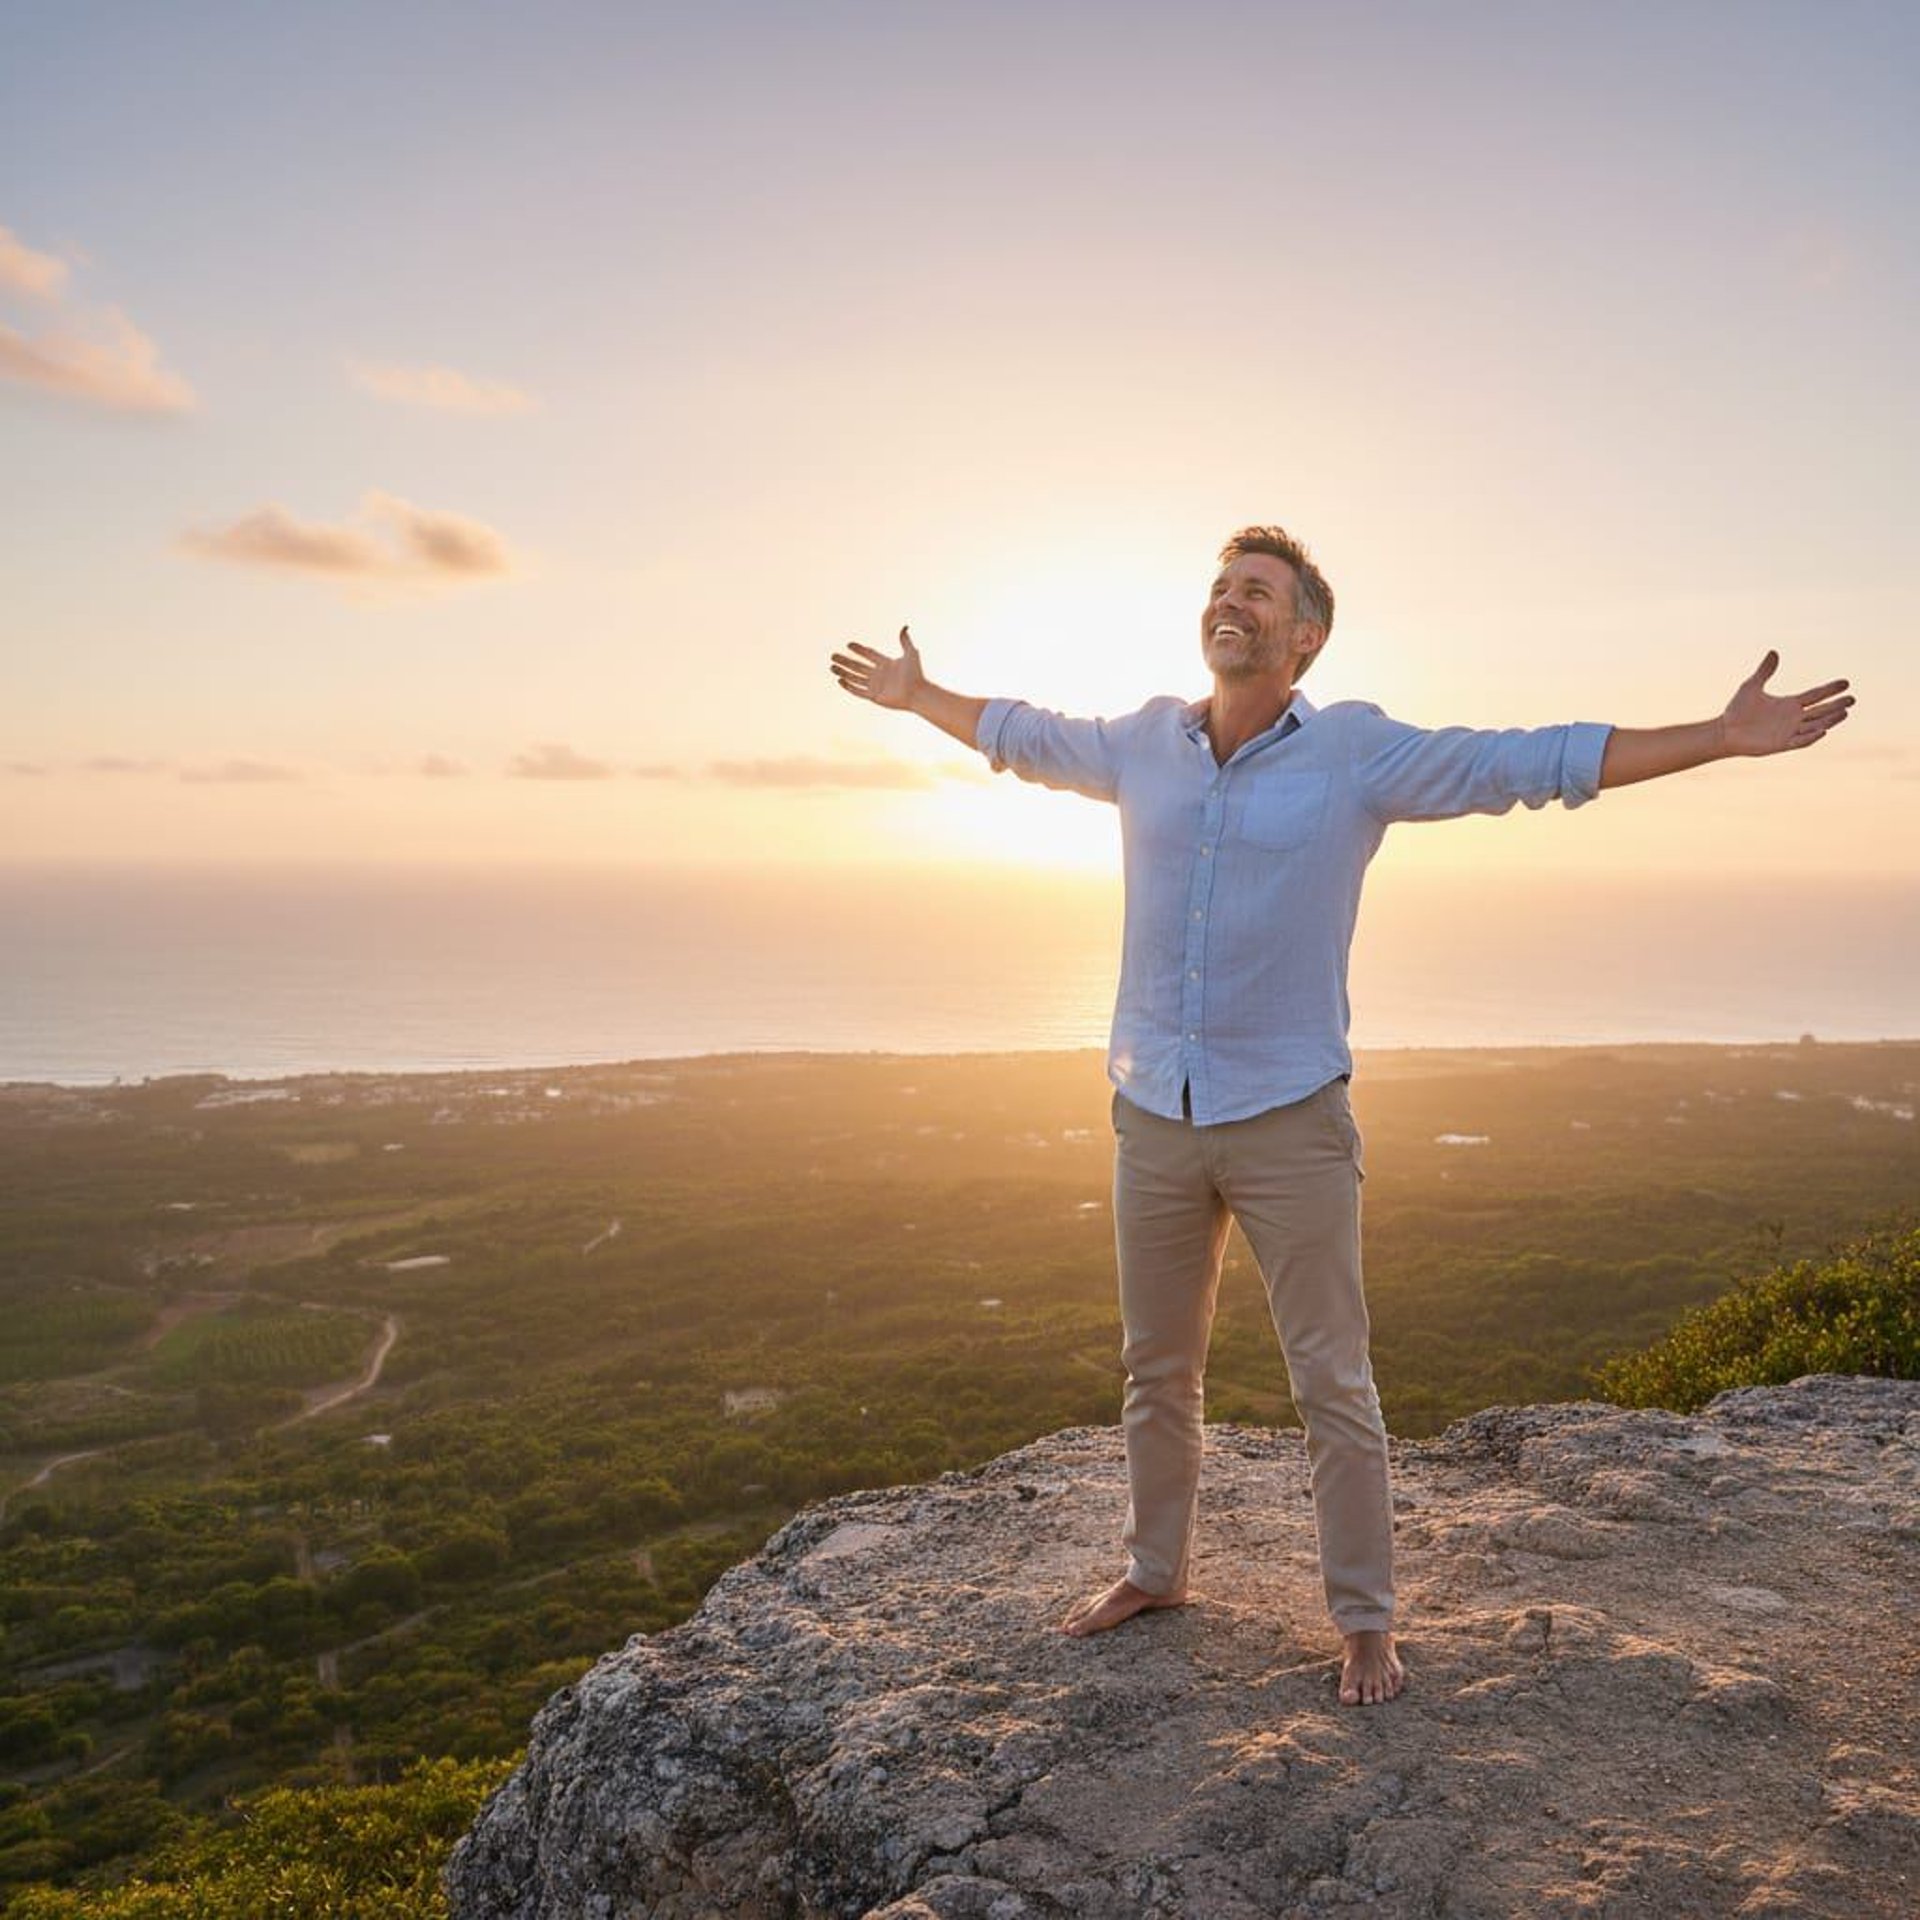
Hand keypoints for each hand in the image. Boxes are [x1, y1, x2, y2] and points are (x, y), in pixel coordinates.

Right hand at [830, 625, 924, 710]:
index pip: (869, 654)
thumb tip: (905, 626)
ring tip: (832, 667)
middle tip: (833, 656)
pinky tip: (839, 681)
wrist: (918, 693)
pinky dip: (848, 687)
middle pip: (858, 666)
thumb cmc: (917, 674)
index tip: (848, 644)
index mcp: (887, 664)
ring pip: (855, 678)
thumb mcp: (911, 653)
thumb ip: (905, 640)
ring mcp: (876, 686)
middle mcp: (880, 675)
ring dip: (843, 673)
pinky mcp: (875, 697)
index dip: (859, 650)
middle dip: (845, 661)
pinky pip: (858, 691)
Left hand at [1719, 651, 1853, 756]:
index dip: (1830, 689)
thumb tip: (1774, 652)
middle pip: (1821, 711)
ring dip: (1830, 720)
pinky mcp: (1781, 744)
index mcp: (1789, 704)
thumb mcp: (1751, 686)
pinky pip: (1800, 741)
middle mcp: (1793, 718)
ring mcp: (1789, 732)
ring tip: (1845, 712)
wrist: (1724, 731)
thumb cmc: (1737, 710)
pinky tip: (1823, 730)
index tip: (1846, 682)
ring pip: (1815, 725)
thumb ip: (1764, 671)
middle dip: (1836, 705)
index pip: (1815, 695)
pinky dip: (1811, 736)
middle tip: (1852, 699)